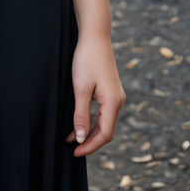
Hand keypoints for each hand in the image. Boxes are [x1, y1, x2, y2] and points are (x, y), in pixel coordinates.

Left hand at [66, 36, 125, 156]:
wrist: (95, 37)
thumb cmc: (86, 60)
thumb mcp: (81, 89)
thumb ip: (81, 115)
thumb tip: (80, 138)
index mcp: (113, 102)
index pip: (105, 134)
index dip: (90, 146)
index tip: (75, 153)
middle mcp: (118, 101)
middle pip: (106, 130)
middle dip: (90, 142)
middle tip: (72, 150)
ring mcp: (115, 96)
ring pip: (104, 122)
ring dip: (89, 132)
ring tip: (71, 139)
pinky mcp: (110, 91)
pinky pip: (103, 112)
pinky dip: (91, 120)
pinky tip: (78, 123)